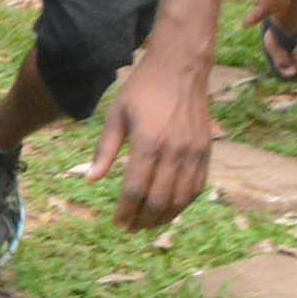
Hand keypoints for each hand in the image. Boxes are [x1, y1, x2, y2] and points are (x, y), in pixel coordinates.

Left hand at [85, 53, 212, 230]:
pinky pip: (197, 186)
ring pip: (181, 198)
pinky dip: (183, 203)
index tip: (117, 223)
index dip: (125, 211)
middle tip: (131, 228)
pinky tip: (170, 208)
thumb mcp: (116, 115)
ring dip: (164, 217)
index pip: (135, 189)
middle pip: (159, 199)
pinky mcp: (206, 150)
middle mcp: (174, 150)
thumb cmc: (142, 90)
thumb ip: (104, 150)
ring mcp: (194, 152)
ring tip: (148, 224)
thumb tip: (90, 180)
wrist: (180, 69)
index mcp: (148, 142)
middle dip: (143, 219)